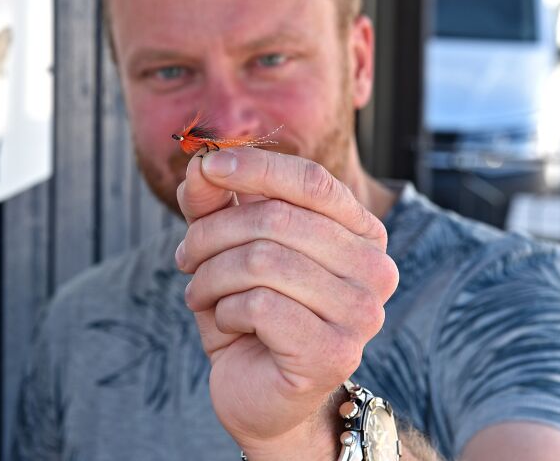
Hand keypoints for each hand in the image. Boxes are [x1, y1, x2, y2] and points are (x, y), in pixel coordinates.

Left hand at [175, 147, 397, 459]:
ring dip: (211, 275)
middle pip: (276, 219)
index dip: (254, 167)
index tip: (205, 166)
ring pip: (262, 261)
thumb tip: (200, 165)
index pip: (311, 180)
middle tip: (186, 256)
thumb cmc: (249, 313)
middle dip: (213, 233)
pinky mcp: (335, 352)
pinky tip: (227, 325)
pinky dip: (225, 311)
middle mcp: (374, 268)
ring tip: (199, 292)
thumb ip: (217, 202)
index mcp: (361, 232)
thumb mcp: (227, 247)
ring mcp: (361, 313)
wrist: (261, 394)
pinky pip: (259, 305)